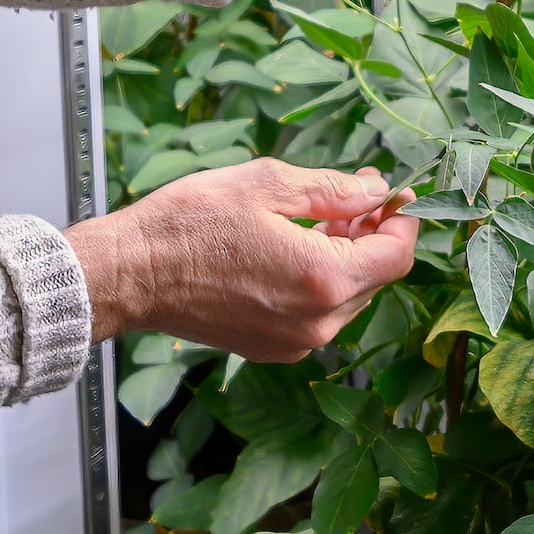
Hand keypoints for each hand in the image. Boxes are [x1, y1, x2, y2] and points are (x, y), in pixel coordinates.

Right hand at [66, 159, 417, 361]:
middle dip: (374, 233)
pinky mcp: (273, 348)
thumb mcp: (266, 185)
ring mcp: (295, 342)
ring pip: (349, 296)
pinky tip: (297, 248)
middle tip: (357, 193)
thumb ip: (333, 189)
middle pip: (376, 277)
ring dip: (348, 255)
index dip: (404, 220)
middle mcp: (317, 322)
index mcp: (323, 279)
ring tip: (323, 216)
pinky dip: (321, 280)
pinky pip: (319, 314)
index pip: (397, 256)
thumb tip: (376, 192)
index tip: (396, 194)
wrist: (129, 275)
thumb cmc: (188, 225)